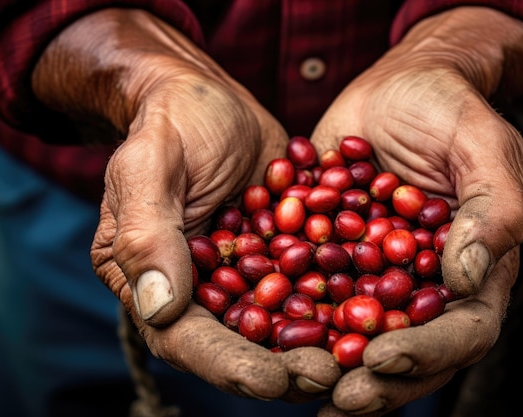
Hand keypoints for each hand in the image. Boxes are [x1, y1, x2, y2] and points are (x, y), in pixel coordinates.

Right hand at [32, 8, 339, 401]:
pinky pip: (307, 284)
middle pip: (238, 342)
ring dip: (316, 343)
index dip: (228, 365)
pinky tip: (373, 308)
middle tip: (329, 374)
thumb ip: (149, 234)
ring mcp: (243, 274)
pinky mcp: (280, 254)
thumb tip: (159, 308)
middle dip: (282, 367)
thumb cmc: (173, 121)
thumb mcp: (150, 165)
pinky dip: (336, 301)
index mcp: (151, 277)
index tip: (273, 381)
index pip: (185, 337)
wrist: (211, 97)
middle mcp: (197, 288)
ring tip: (358, 355)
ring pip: (279, 323)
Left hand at [310, 6, 522, 414]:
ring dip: (330, 364)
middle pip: (408, 348)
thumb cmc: (448, 110)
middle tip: (338, 398)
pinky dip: (290, 316)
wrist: (396, 88)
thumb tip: (469, 277)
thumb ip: (493, 208)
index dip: (427, 352)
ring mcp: (376, 274)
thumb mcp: (483, 145)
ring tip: (295, 382)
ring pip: (357, 333)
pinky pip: (314, 293)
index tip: (384, 358)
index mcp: (474, 269)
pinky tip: (261, 333)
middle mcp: (424, 284)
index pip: (463, 329)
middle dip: (375, 379)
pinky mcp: (333, 256)